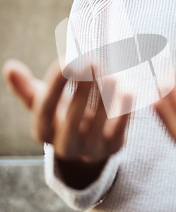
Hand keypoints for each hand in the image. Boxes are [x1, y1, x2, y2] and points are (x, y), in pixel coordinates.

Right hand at [3, 59, 131, 186]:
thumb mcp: (43, 101)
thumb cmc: (62, 112)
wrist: (88, 140)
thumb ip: (26, 87)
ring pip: (97, 125)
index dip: (55, 84)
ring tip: (111, 73)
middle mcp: (64, 146)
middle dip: (82, 89)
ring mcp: (89, 150)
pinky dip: (123, 112)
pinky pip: (118, 132)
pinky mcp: (112, 149)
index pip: (44, 108)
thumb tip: (9, 67)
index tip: (66, 60)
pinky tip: (128, 91)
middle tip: (92, 62)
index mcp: (43, 131)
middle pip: (71, 118)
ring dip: (105, 98)